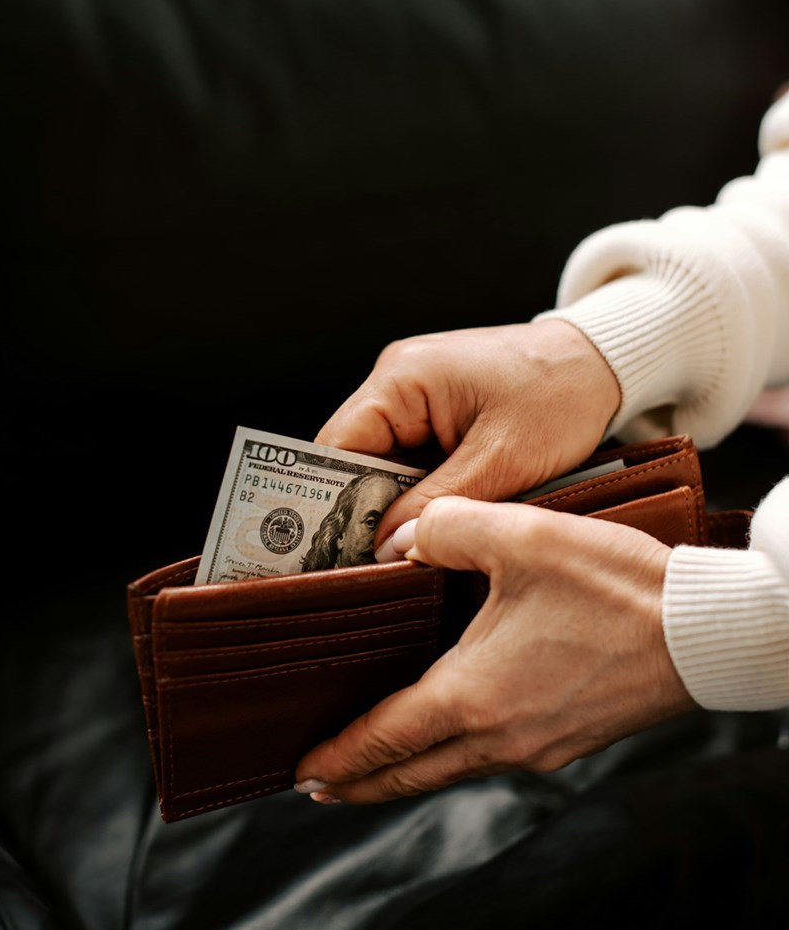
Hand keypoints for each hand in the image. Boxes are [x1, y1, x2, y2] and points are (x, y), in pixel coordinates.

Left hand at [295, 497, 693, 803]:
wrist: (704, 631)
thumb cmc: (616, 587)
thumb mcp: (521, 536)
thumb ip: (448, 528)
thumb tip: (407, 539)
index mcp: (473, 696)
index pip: (384, 741)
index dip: (339, 758)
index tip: (304, 771)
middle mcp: (501, 735)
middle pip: (412, 774)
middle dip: (362, 782)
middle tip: (322, 784)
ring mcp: (540, 744)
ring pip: (453, 769)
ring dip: (409, 770)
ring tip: (380, 760)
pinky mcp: (571, 737)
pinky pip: (494, 756)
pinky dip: (456, 754)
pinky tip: (457, 726)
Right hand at [317, 319, 620, 551]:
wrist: (602, 363)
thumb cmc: (559, 395)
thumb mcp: (500, 460)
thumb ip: (439, 505)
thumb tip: (385, 550)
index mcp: (401, 378)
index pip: (335, 448)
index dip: (326, 503)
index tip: (328, 554)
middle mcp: (397, 380)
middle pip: (354, 460)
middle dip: (364, 511)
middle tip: (371, 566)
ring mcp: (415, 395)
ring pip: (384, 465)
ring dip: (396, 505)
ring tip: (408, 549)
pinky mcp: (437, 411)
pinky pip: (412, 460)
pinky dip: (420, 493)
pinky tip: (434, 523)